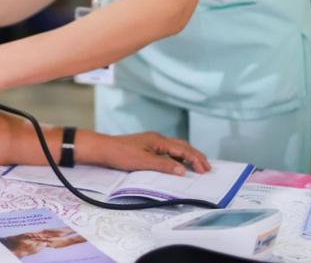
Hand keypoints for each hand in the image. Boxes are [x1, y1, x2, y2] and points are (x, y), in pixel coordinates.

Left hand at [79, 130, 211, 175]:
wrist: (103, 149)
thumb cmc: (120, 154)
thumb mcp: (143, 162)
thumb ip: (163, 165)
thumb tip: (183, 170)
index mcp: (158, 140)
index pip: (183, 149)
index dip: (195, 159)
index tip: (205, 169)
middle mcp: (157, 139)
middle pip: (182, 146)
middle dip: (196, 156)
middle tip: (207, 167)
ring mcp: (152, 142)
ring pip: (176, 148)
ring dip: (188, 156)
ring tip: (197, 165)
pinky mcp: (147, 147)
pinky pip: (168, 151)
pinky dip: (178, 157)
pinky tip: (179, 165)